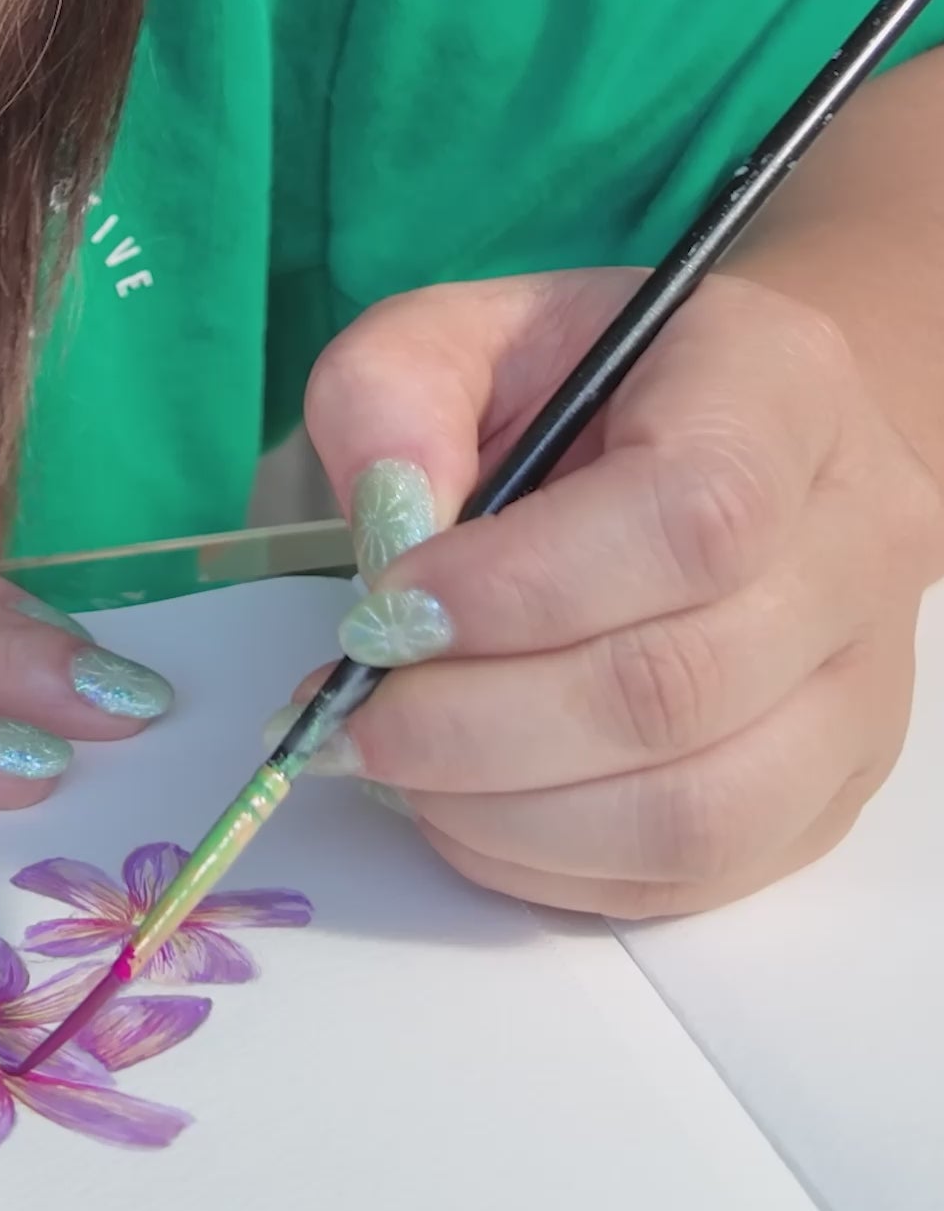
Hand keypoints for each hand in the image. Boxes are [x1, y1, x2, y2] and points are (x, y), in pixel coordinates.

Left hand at [297, 271, 943, 916]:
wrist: (711, 431)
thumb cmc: (581, 381)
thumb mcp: (462, 333)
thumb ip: (392, 388)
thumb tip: (388, 515)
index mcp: (777, 391)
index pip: (690, 516)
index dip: (518, 589)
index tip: (381, 611)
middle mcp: (854, 542)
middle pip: (680, 687)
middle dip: (474, 724)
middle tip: (352, 714)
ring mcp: (858, 684)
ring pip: (697, 812)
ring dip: (503, 812)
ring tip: (390, 763)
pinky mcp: (827, 789)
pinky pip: (692, 876)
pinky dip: (545, 865)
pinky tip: (456, 806)